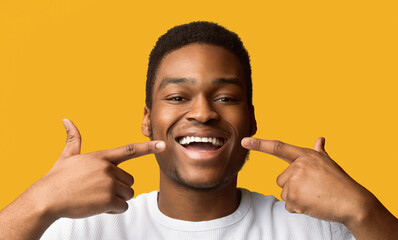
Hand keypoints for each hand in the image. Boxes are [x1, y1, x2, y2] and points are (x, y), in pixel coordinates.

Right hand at [34, 119, 165, 218]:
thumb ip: (73, 139)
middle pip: (130, 180)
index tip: (164, 145)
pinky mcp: (107, 200)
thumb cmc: (57, 178)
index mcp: (101, 156)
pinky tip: (98, 207)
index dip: (149, 148)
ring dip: (116, 199)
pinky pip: (122, 206)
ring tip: (96, 198)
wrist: (46, 198)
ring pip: (128, 194)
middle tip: (99, 190)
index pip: (130, 150)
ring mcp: (108, 184)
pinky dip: (113, 210)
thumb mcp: (67, 156)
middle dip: (119, 188)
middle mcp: (108, 168)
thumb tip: (66, 120)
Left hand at [241, 137, 372, 223]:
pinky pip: (288, 205)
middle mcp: (298, 166)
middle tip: (312, 189)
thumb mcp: (329, 163)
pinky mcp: (294, 197)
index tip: (244, 141)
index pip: (278, 147)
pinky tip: (313, 204)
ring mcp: (295, 182)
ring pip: (284, 193)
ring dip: (296, 198)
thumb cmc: (340, 182)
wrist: (353, 202)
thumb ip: (319, 152)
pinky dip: (298, 208)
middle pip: (281, 179)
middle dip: (292, 186)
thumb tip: (320, 139)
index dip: (259, 144)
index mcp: (305, 155)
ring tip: (314, 196)